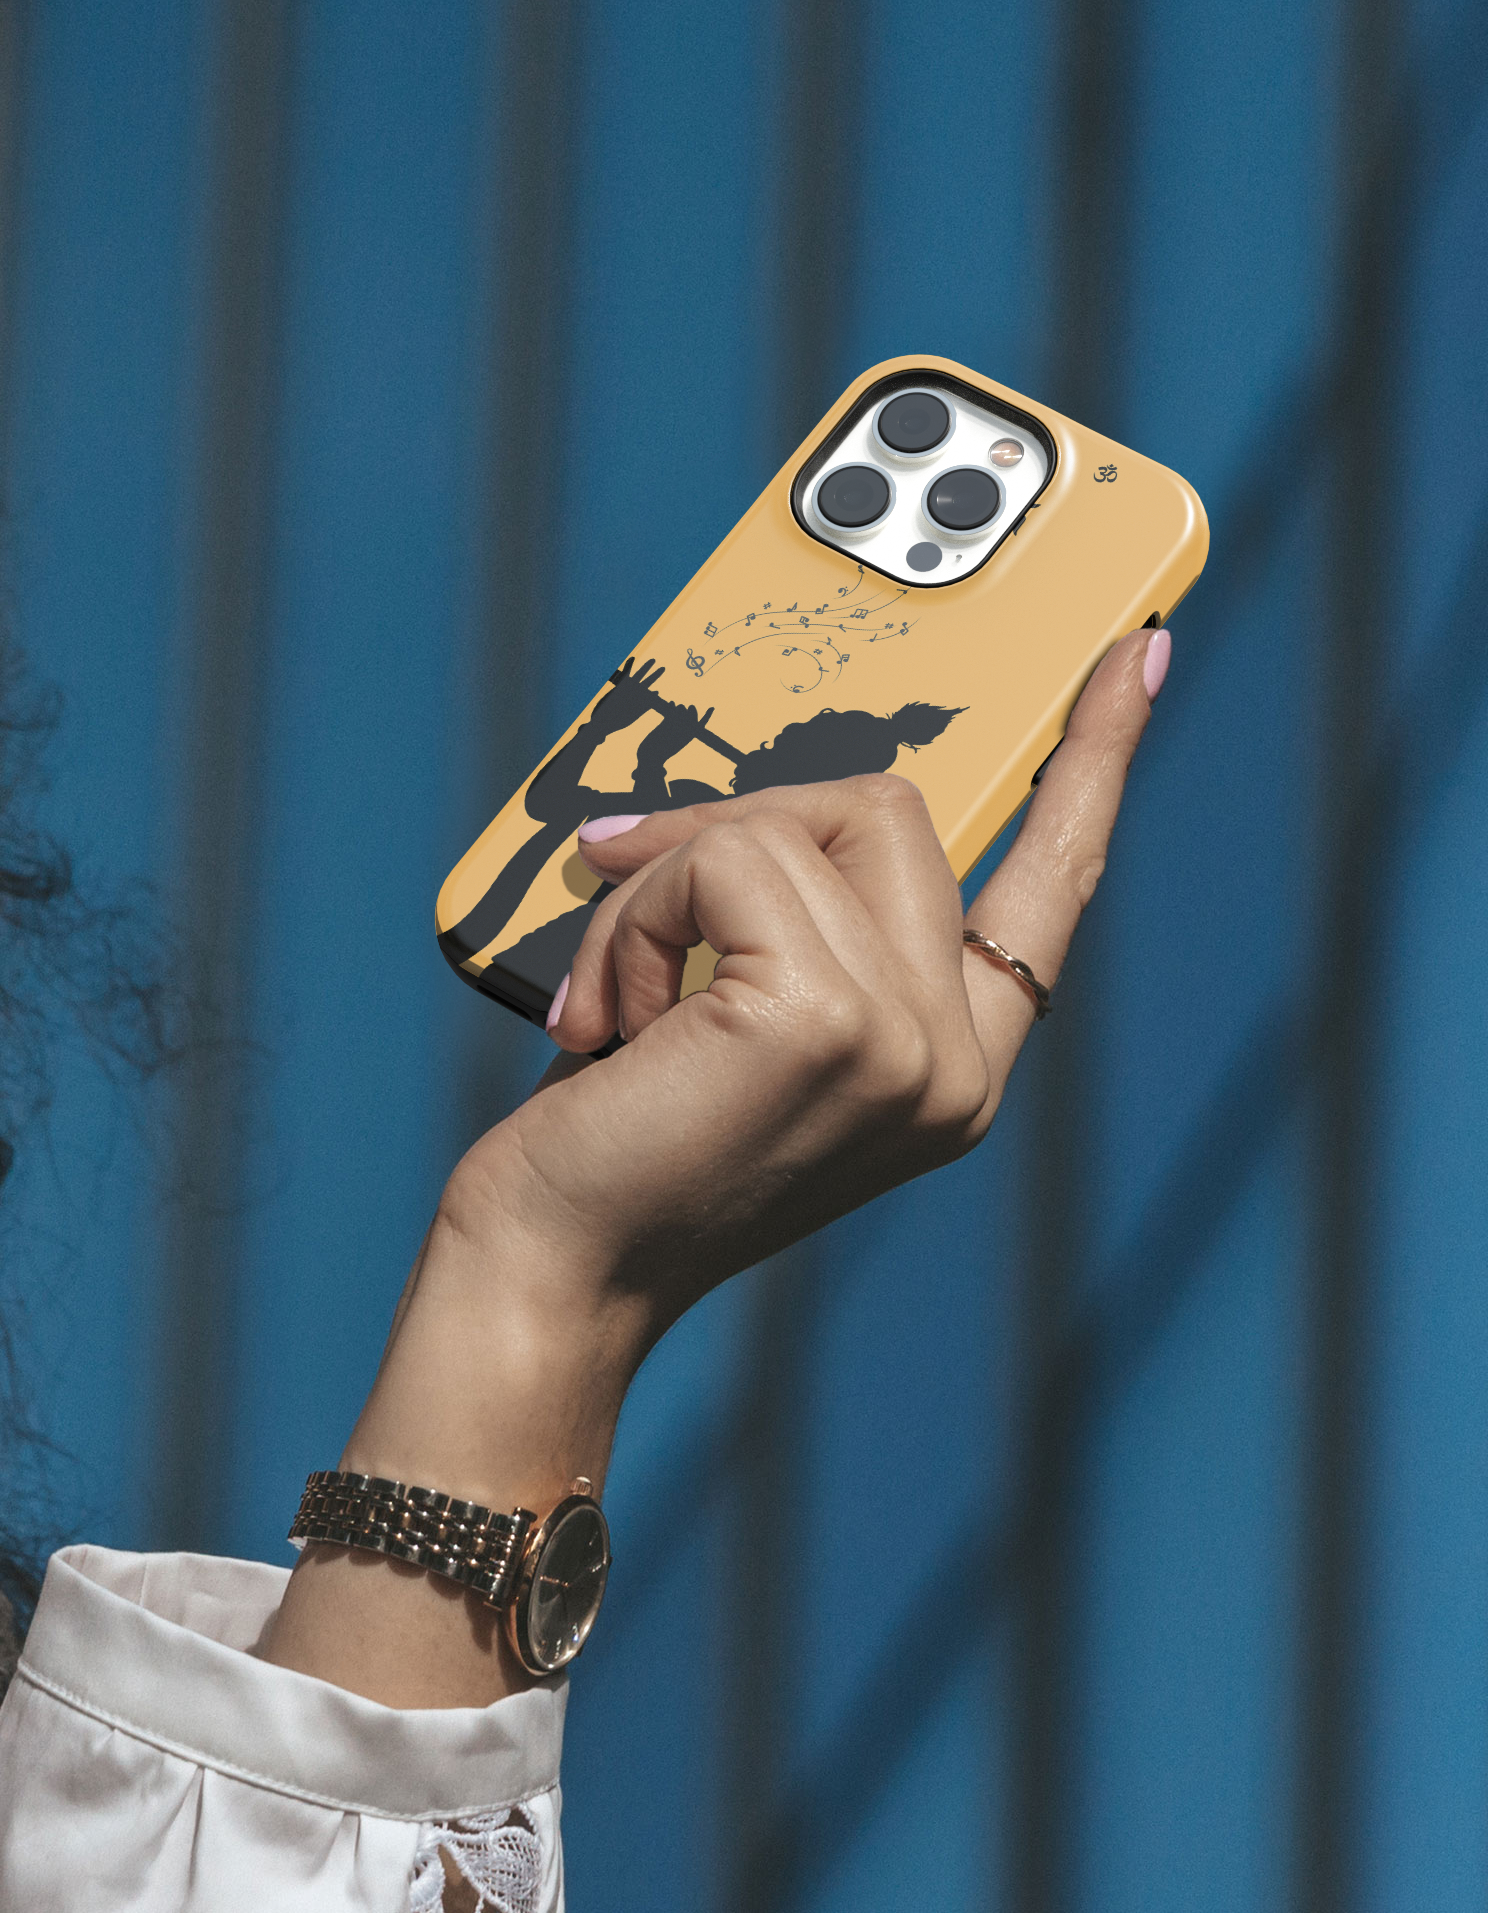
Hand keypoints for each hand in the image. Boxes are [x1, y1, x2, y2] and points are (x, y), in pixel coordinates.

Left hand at [263, 629, 1165, 1707]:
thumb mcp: (737, 1008)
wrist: (550, 1274)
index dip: (1095, 760)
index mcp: (955, 1057)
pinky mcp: (832, 1023)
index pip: (1053, 884)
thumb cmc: (624, 1142)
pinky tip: (606, 1022)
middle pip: (885, 806)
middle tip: (624, 902)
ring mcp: (911, 1044)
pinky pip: (727, 859)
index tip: (1136, 650)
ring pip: (795, 821)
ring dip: (662, 883)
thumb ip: (797, 914)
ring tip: (611, 1005)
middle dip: (733, 830)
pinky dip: (636, 910)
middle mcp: (959, 1061)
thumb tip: (768, 797)